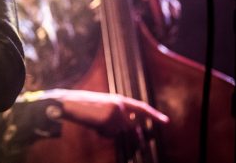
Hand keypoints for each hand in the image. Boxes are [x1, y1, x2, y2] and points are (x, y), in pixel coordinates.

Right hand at [46, 89, 167, 137]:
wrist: (69, 102)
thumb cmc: (83, 105)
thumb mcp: (103, 104)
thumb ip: (117, 112)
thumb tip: (130, 127)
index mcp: (119, 99)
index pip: (141, 107)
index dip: (154, 114)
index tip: (165, 121)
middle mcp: (120, 105)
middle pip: (129, 126)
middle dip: (127, 134)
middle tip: (123, 137)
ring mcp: (115, 113)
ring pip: (118, 131)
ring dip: (107, 131)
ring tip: (95, 122)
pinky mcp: (109, 119)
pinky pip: (109, 134)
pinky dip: (102, 133)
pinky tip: (94, 124)